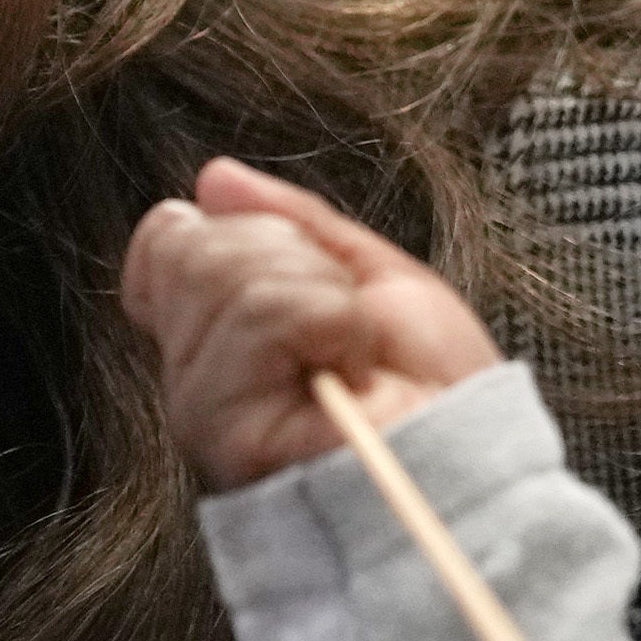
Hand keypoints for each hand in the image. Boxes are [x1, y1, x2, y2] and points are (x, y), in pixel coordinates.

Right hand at [121, 157, 502, 491]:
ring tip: (353, 354)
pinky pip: (261, 311)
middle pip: (193, 245)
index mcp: (223, 341)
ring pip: (225, 272)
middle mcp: (197, 374)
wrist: (475, 461)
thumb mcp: (371, 277)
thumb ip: (291, 225)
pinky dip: (332, 322)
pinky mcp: (222, 428)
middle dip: (293, 258)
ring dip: (321, 296)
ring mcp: (203, 403)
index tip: (310, 276)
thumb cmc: (441, 390)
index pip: (166, 244)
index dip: (234, 234)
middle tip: (345, 322)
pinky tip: (352, 372)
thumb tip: (216, 180)